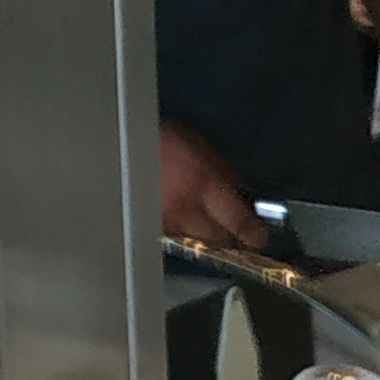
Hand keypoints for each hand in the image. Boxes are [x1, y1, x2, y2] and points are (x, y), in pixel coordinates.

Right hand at [160, 122, 265, 248]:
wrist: (118, 142)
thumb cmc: (160, 138)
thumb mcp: (200, 147)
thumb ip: (226, 175)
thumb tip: (249, 196)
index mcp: (202, 184)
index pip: (238, 221)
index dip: (253, 233)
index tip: (262, 237)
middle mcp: (185, 209)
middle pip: (218, 240)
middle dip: (229, 237)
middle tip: (234, 229)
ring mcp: (165, 222)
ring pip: (197, 242)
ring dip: (206, 236)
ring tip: (206, 221)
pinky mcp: (150, 227)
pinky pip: (176, 237)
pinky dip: (184, 232)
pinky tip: (182, 218)